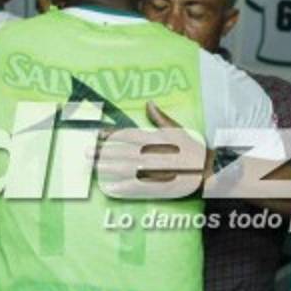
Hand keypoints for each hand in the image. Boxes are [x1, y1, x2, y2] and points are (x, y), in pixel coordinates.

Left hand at [92, 101, 211, 197]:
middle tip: (85, 152)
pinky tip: (109, 188)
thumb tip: (149, 103)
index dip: (111, 135)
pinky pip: (134, 186)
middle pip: (121, 151)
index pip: (128, 135)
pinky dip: (121, 187)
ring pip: (124, 167)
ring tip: (92, 166)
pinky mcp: (156, 185)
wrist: (206, 171)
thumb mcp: (177, 130)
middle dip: (102, 151)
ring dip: (107, 167)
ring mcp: (152, 170)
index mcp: (154, 139)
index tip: (97, 135)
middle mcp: (150, 153)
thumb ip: (160, 118)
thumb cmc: (192, 150)